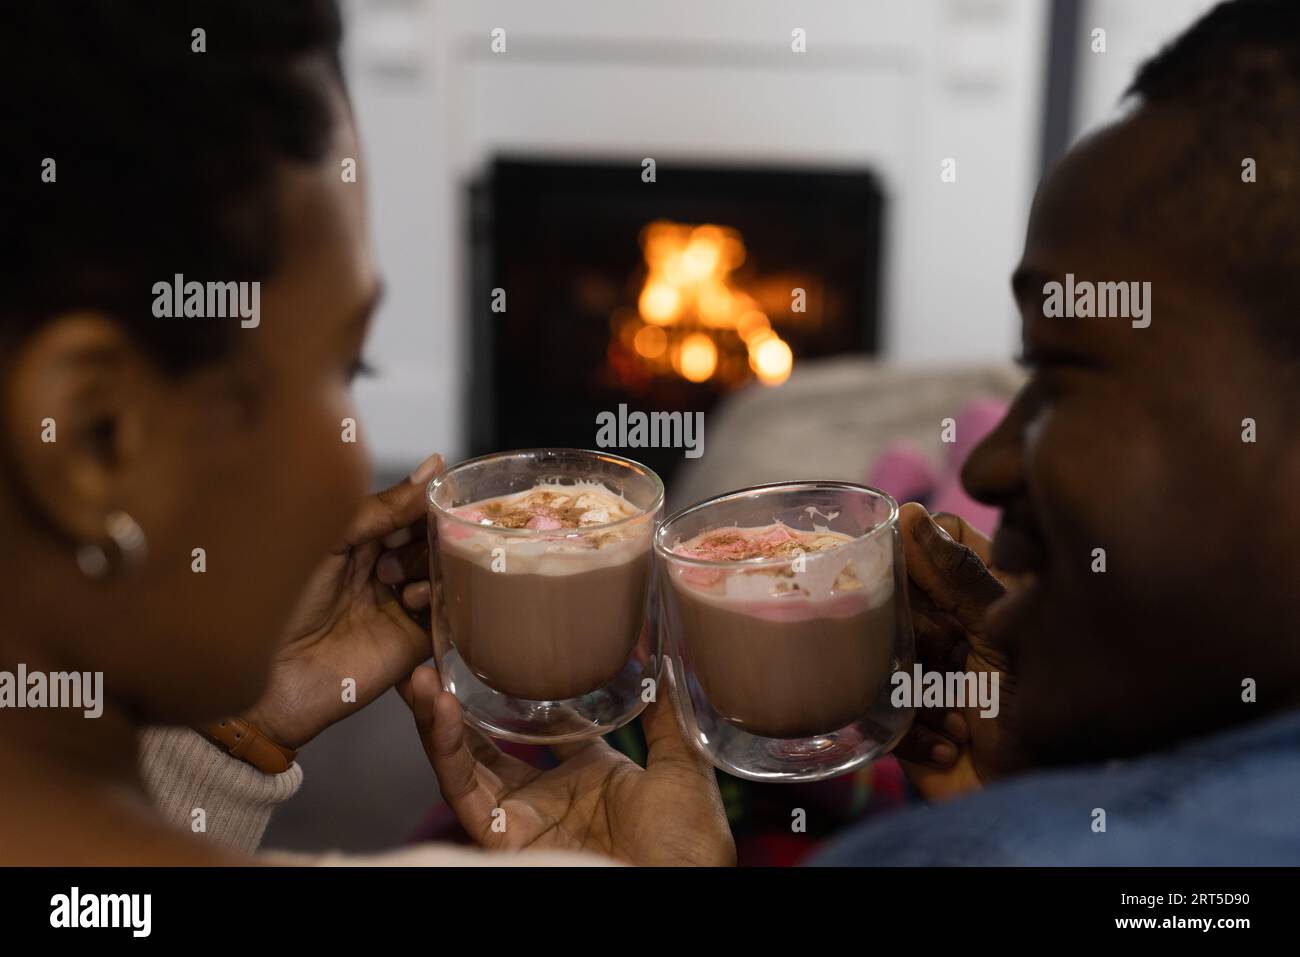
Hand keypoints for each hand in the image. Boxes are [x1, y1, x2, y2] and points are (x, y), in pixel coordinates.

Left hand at [240, 454, 443, 749]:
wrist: (264, 677)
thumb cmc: (279, 603)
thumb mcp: (329, 539)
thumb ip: (384, 507)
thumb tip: (434, 467)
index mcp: (361, 539)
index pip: (412, 510)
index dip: (427, 503)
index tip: (439, 498)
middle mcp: (384, 568)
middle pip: (434, 540)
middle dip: (429, 537)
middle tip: (402, 549)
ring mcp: (400, 604)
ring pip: (445, 573)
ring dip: (433, 568)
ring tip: (401, 581)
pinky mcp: (414, 642)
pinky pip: (447, 615)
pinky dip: (441, 602)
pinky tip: (414, 599)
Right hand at [401, 662, 734, 866]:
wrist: (676, 888)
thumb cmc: (685, 848)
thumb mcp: (681, 768)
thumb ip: (667, 717)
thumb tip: (664, 661)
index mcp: (589, 776)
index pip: (541, 725)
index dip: (517, 690)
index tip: (498, 647)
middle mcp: (546, 796)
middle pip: (486, 742)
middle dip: (456, 701)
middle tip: (434, 654)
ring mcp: (520, 818)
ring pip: (461, 762)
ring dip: (435, 716)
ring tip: (419, 674)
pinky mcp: (500, 839)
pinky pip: (462, 790)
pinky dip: (446, 748)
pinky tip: (440, 708)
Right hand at [893, 503, 1026, 799]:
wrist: (1042, 799)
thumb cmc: (1043, 709)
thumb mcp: (1004, 631)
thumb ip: (958, 575)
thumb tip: (910, 514)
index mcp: (976, 595)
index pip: (931, 542)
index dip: (921, 553)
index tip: (924, 575)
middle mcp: (945, 626)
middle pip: (896, 593)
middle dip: (923, 632)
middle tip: (955, 656)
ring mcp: (918, 673)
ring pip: (879, 649)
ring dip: (922, 685)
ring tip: (961, 710)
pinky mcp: (896, 722)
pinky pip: (875, 707)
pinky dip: (916, 729)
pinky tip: (954, 742)